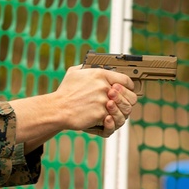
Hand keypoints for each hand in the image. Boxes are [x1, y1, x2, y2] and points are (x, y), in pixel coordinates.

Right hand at [9, 66, 137, 150]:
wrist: (58, 109)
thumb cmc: (65, 92)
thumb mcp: (74, 72)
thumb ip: (87, 68)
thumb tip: (93, 66)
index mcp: (100, 74)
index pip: (125, 79)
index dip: (129, 87)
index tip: (127, 90)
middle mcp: (105, 87)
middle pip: (130, 96)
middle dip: (128, 102)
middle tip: (123, 105)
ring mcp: (104, 101)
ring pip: (125, 110)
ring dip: (121, 113)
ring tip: (114, 114)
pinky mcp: (101, 114)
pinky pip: (114, 120)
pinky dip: (111, 122)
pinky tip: (106, 120)